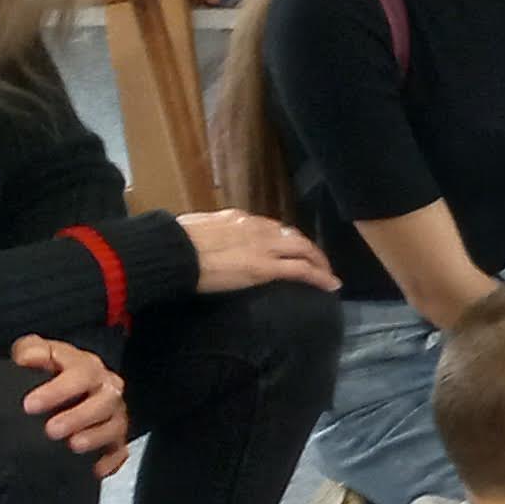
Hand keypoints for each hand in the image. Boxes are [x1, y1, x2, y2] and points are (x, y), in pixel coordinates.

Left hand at [10, 335, 129, 474]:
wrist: (65, 390)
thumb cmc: (49, 371)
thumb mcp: (35, 353)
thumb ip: (30, 351)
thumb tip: (28, 358)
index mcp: (86, 367)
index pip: (78, 375)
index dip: (56, 391)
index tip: (29, 405)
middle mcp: (107, 389)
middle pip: (103, 401)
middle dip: (78, 417)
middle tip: (51, 430)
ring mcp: (114, 415)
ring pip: (114, 426)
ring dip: (95, 436)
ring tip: (73, 446)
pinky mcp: (117, 439)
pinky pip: (120, 450)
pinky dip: (110, 460)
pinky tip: (95, 470)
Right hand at [179, 208, 335, 294]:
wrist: (173, 252)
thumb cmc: (173, 244)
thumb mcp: (194, 230)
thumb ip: (208, 234)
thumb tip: (203, 241)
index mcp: (238, 218)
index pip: (270, 226)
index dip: (284, 238)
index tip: (289, 248)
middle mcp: (256, 228)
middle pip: (293, 235)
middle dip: (309, 249)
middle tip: (317, 262)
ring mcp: (263, 247)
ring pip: (303, 249)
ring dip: (319, 261)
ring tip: (327, 275)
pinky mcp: (264, 267)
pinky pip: (301, 270)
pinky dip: (320, 277)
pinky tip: (331, 285)